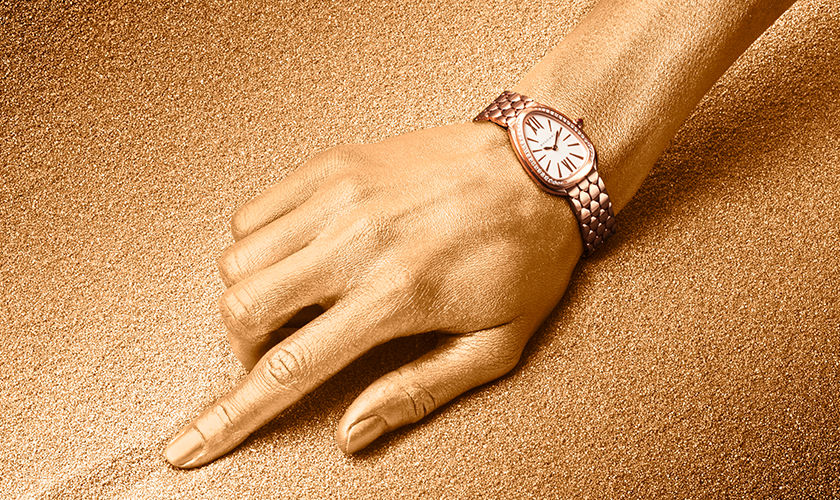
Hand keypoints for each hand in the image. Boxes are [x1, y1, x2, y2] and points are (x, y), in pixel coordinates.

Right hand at [163, 121, 584, 467]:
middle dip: (244, 347)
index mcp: (397, 295)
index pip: (289, 369)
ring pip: (238, 257)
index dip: (228, 417)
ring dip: (251, 294)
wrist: (538, 166)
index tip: (186, 445)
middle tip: (282, 349)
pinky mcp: (334, 164)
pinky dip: (258, 244)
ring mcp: (340, 195)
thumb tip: (352, 432)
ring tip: (298, 300)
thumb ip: (418, 393)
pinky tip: (300, 254)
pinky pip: (255, 210)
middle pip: (242, 307)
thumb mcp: (495, 345)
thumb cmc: (525, 256)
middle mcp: (357, 241)